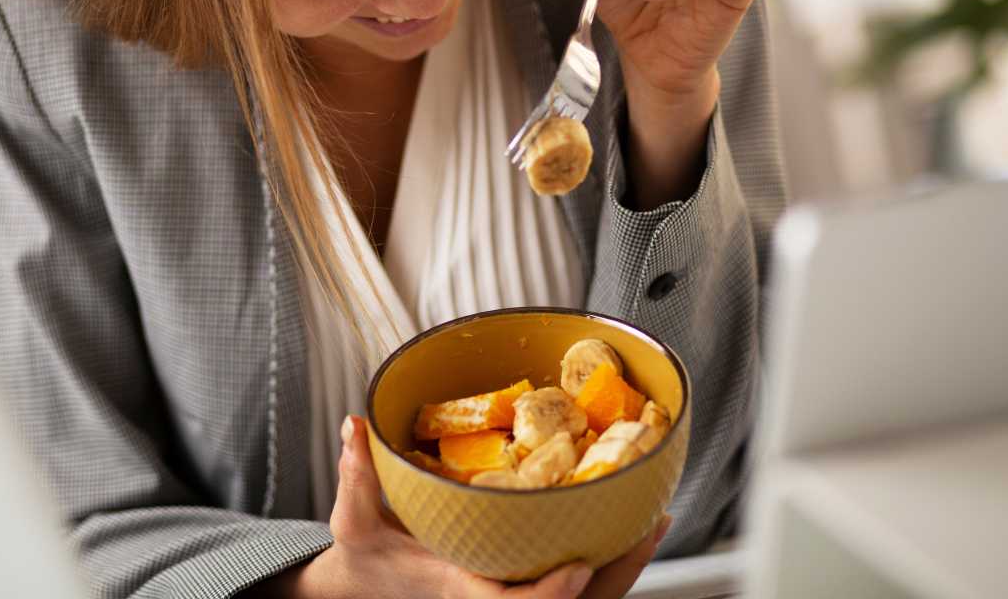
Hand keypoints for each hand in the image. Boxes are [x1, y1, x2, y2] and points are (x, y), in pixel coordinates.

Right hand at [267, 415, 669, 597]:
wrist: (369, 585)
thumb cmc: (366, 556)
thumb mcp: (354, 518)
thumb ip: (356, 473)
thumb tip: (355, 425)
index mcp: (463, 592)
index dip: (550, 596)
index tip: (578, 566)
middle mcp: (495, 597)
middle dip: (617, 572)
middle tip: (651, 525)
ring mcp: (512, 592)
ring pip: (586, 597)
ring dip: (622, 564)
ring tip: (653, 520)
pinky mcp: (521, 583)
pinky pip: (580, 583)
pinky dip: (607, 560)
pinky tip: (626, 524)